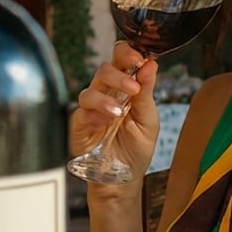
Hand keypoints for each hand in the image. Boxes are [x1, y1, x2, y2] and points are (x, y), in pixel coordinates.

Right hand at [70, 41, 159, 186]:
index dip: (127, 53)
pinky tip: (107, 121)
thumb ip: (147, 92)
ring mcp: (92, 109)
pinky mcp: (80, 124)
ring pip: (90, 88)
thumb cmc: (136, 148)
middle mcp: (106, 94)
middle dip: (119, 75)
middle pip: (105, 69)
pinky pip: (82, 111)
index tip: (139, 58)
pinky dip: (95, 113)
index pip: (121, 59)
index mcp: (125, 88)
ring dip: (106, 96)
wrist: (124, 179)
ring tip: (120, 112)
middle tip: (133, 88)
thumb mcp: (148, 120)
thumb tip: (151, 63)